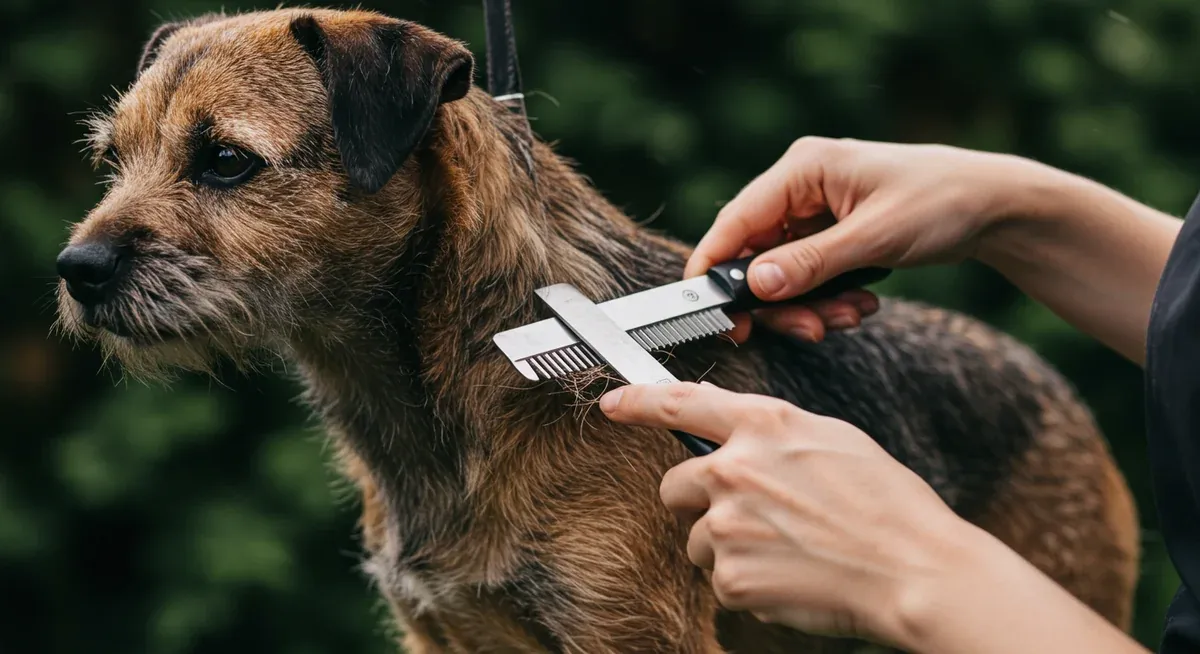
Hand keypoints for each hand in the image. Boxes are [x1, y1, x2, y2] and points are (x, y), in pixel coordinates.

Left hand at [598, 380, 973, 646]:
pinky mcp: (731, 577)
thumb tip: (733, 430)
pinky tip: (793, 576)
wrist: (914, 570)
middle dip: (699, 502)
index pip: (679, 402)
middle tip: (749, 517)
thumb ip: (770, 431)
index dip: (637, 401)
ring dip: (728, 546)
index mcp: (762, 425)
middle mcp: (734, 469)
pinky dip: (749, 583)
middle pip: (675, 485)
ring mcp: (727, 525)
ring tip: (788, 550)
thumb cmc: (886, 503)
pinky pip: (721, 579)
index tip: (612, 403)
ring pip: (697, 538)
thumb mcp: (831, 438)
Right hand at [691, 137, 1034, 342]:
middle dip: (780, 300)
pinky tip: (861, 305)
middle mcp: (801, 187)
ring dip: (810, 305)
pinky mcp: (831, 234)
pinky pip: (809, 277)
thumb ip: (811, 264)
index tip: (709, 314)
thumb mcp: (875, 236)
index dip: (715, 268)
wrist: (996, 206)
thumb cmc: (942, 202)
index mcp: (803, 168)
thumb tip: (754, 286)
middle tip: (808, 330)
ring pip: (782, 273)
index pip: (736, 221)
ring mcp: (815, 212)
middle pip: (755, 256)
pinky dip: (827, 299)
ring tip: (851, 316)